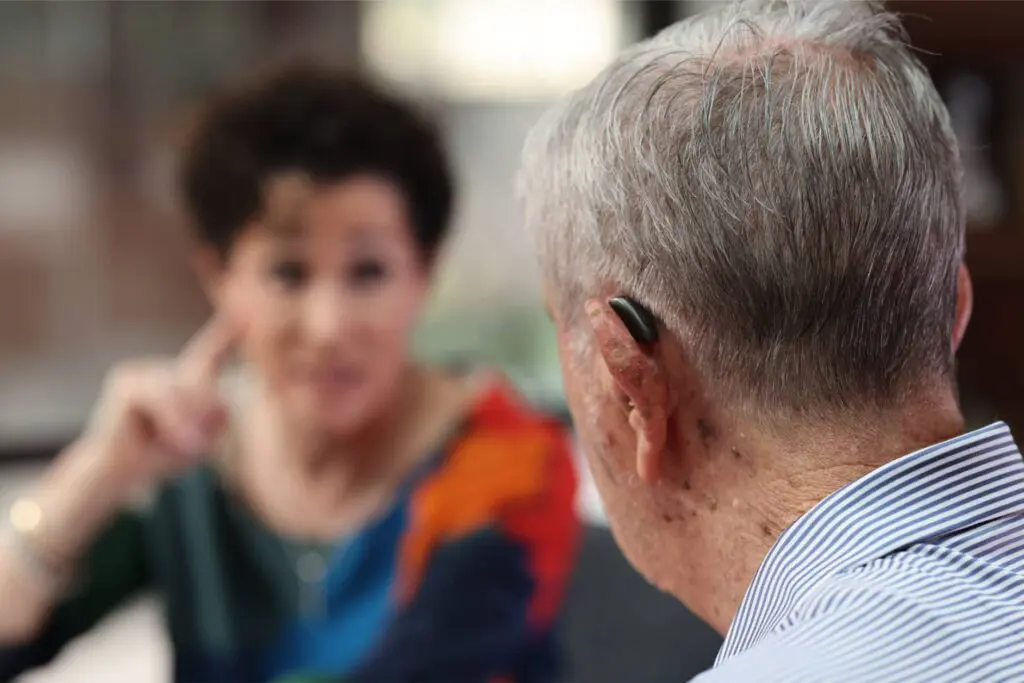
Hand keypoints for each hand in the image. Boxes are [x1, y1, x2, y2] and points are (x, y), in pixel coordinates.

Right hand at [75, 315, 237, 491]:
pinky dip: (171, 419)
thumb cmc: (159, 456)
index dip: (226, 333)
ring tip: (187, 446)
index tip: (244, 314)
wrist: (116, 472)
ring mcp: (142, 369)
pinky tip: (169, 438)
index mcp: (183, 379)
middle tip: (197, 445)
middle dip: (205, 414)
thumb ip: (216, 419)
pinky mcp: (125, 380)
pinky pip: (161, 396)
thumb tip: (222, 403)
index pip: (209, 353)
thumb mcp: (200, 439)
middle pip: (202, 379)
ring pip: (182, 389)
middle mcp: (164, 368)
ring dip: (188, 422)